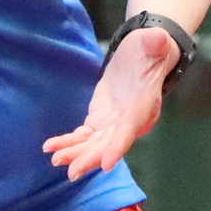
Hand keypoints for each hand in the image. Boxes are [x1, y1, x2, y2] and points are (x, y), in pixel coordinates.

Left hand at [42, 27, 179, 180]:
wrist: (142, 55)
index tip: (107, 164)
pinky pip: (84, 136)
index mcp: (143, 106)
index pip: (130, 129)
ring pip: (95, 145)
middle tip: (72, 171)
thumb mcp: (152, 43)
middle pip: (109, 144)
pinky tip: (52, 149)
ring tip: (55, 160)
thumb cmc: (148, 48)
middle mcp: (130, 121)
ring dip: (76, 153)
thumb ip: (155, 43)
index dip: (118, 146)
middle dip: (91, 158)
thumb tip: (159, 38)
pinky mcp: (100, 121)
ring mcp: (114, 124)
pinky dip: (69, 143)